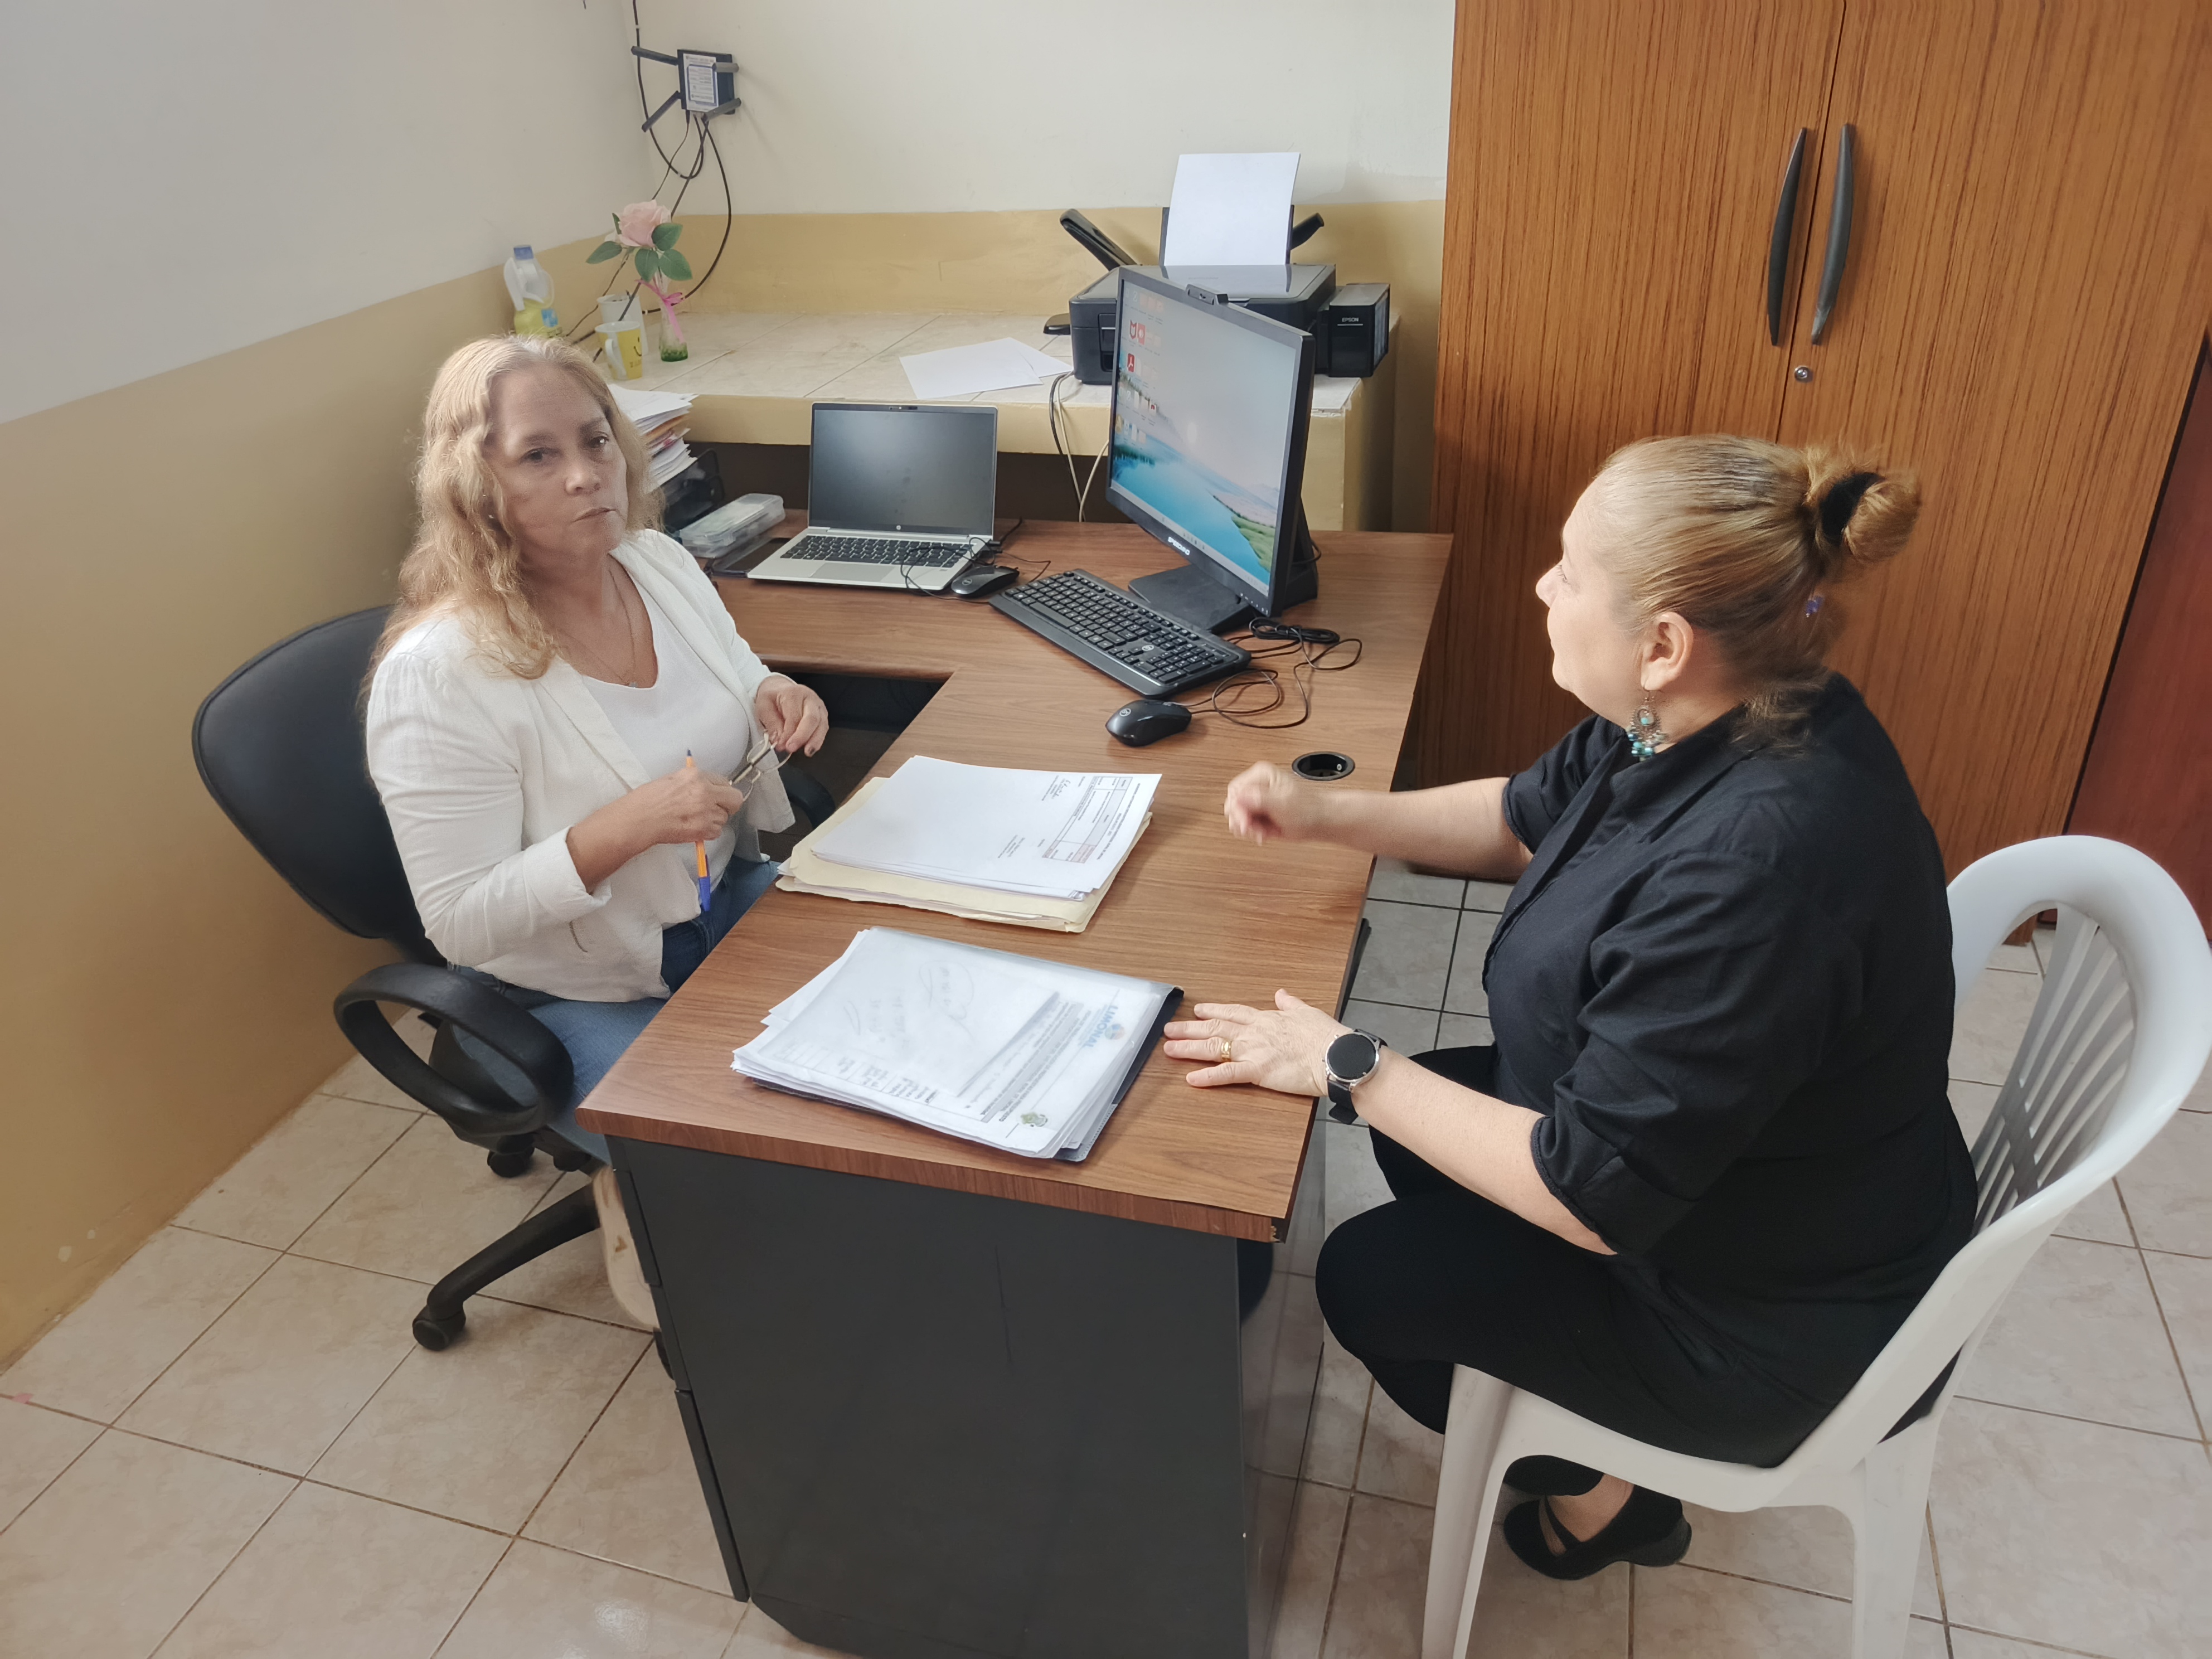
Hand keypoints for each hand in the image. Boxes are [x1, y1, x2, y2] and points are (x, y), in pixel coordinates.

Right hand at [565, 762, 748, 889]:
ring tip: (695, 819)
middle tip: (718, 808)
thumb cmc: (648, 800)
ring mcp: (705, 811)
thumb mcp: (672, 780)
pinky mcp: (703, 829)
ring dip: (714, 820)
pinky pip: (716, 832)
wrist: (638, 820)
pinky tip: (693, 828)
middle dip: (729, 804)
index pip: (724, 781)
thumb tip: (707, 786)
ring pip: (724, 818)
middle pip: (735, 799)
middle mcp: (704, 791)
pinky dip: (708, 832)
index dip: (720, 790)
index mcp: (695, 775)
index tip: (716, 795)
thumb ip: (693, 782)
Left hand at [756, 676, 827, 755]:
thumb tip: (779, 740)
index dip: (788, 733)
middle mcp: (809, 698)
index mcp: (793, 693)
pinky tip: (811, 748)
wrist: (780, 689)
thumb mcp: (764, 707)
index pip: (794, 716)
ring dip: (815, 740)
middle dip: (803, 736)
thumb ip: (772, 723)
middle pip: (812, 718)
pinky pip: (823, 728)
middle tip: (792, 748)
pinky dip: (818, 739)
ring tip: (807, 752)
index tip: (780, 746)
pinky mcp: (822, 715)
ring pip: (822, 724)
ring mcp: (818, 706)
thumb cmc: (773, 698)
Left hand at [1162, 990, 1346, 1095]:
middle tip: (1169, 1029)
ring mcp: (1254, 1051)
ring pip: (1214, 1048)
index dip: (1213, 1011)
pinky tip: (1191, 1079)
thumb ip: (1290, 1003)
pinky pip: (1227, 1074)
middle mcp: (1255, 1032)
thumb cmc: (1326, 1036)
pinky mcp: (1258, 1071)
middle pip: (1216, 1028)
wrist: (1336, 1055)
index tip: (1198, 1010)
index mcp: (1266, 1019)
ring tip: (1169, 1048)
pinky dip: (1208, 1077)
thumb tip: (1282, 993)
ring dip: (1190, 1048)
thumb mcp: (1307, 1012)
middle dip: (1190, 1028)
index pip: (1233, 1012)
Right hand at [1223, 762, 1330, 845]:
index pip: (1235, 791)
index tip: (1245, 823)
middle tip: (1254, 830)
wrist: (1320, 821)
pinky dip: (1253, 832)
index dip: (1237, 809)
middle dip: (1243, 820)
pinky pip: (1245, 825)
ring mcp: (1257, 800)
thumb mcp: (1282, 803)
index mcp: (1261, 775)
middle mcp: (1256, 786)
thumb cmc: (1308, 808)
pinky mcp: (1259, 813)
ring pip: (1237, 817)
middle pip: (1233, 804)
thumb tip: (1239, 796)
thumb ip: (1259, 799)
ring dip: (1249, 829)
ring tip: (1263, 832)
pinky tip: (1264, 834)